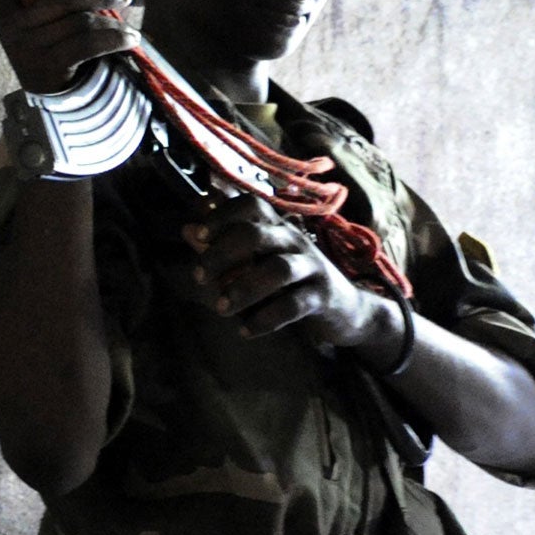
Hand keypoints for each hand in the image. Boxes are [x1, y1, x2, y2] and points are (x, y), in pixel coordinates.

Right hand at [0, 0, 137, 93]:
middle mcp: (12, 30)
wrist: (45, 90)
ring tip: (130, 29)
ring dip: (112, 24)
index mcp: (5, 12)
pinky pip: (88, 45)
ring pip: (81, 23)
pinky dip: (113, 39)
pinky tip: (130, 39)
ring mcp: (29, 49)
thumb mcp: (44, 17)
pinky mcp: (50, 66)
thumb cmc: (48, 42)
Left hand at [182, 197, 395, 352]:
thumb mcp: (259, 260)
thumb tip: (186, 229)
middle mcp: (294, 240)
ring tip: (221, 308)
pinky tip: (245, 330)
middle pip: (256, 234)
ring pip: (277, 269)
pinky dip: (266, 319)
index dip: (221, 215)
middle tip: (198, 277)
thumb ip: (224, 246)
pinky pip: (294, 305)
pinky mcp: (325, 296)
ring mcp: (312, 266)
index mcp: (276, 227)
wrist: (349, 309)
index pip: (250, 205)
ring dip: (243, 289)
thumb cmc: (293, 281)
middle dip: (221, 254)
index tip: (197, 236)